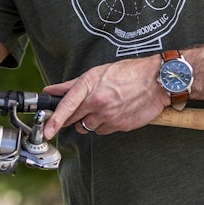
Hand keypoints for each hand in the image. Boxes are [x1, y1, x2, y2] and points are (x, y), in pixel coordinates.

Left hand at [42, 56, 168, 137]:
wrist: (156, 81)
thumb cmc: (128, 73)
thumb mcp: (97, 73)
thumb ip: (71, 85)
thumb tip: (51, 90)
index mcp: (89, 86)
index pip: (67, 106)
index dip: (54, 120)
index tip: (47, 131)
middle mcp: (98, 102)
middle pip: (74, 119)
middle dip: (73, 117)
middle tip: (82, 108)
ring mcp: (109, 116)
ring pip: (89, 127)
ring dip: (91, 120)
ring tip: (104, 106)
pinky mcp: (120, 126)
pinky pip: (104, 131)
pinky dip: (105, 124)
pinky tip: (114, 112)